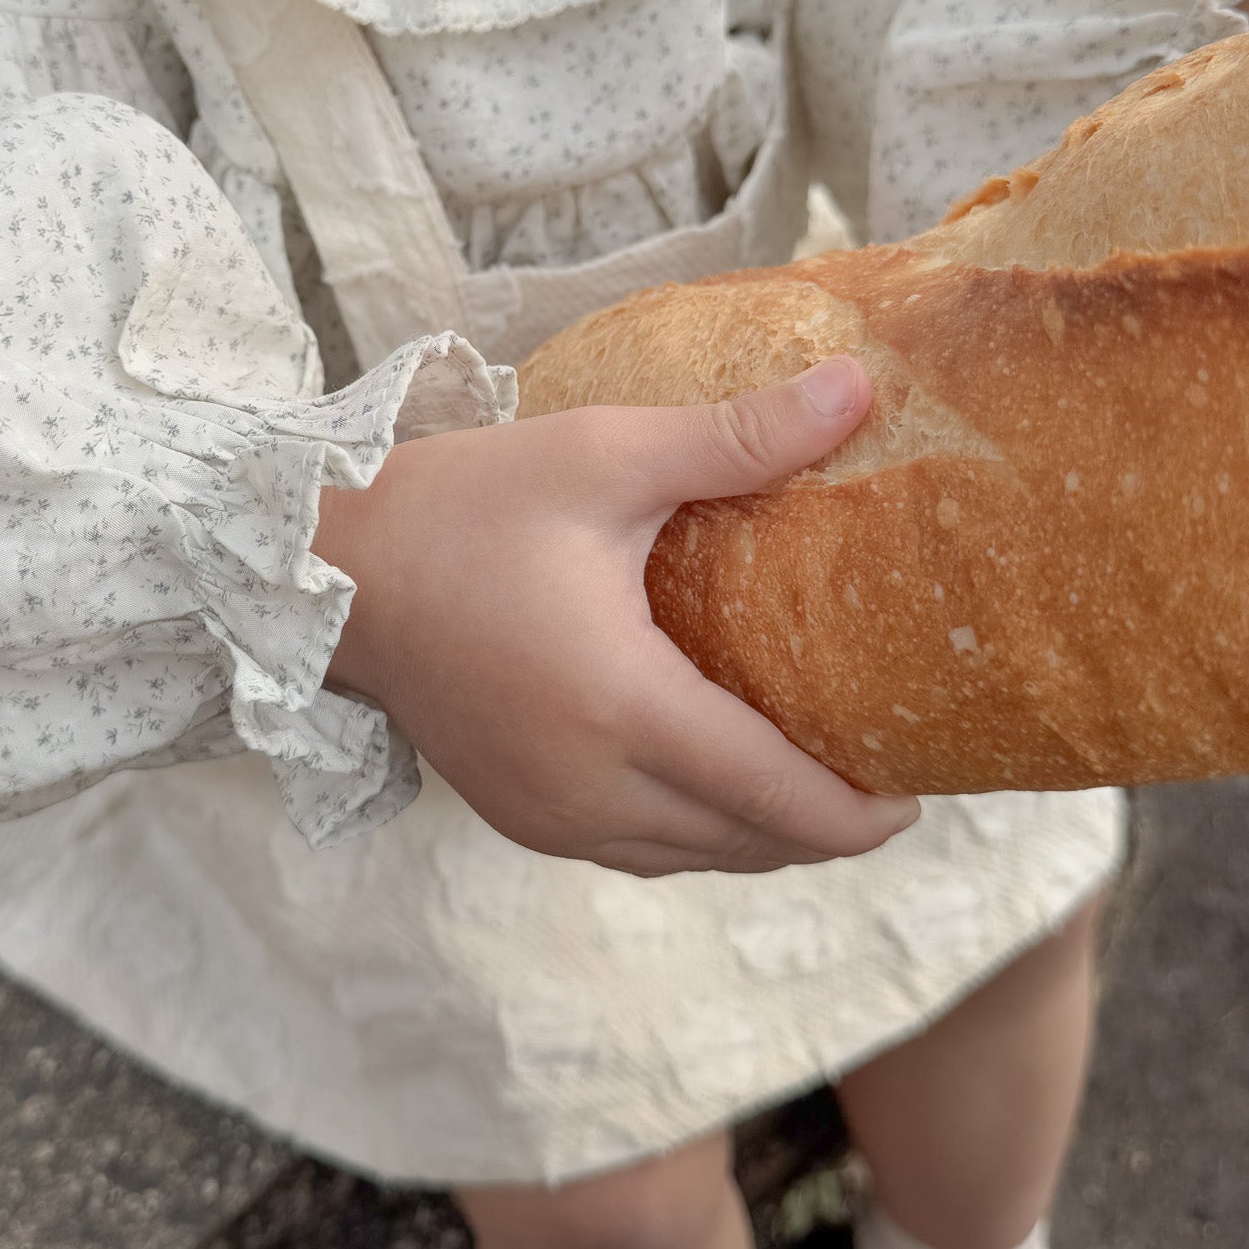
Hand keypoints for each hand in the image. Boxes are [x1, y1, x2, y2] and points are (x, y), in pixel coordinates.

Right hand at [314, 356, 918, 875]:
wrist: (329, 572)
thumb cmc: (463, 506)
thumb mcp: (603, 457)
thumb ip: (736, 438)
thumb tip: (858, 391)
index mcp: (623, 708)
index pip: (778, 798)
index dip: (861, 810)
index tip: (919, 784)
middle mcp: (590, 787)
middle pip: (750, 843)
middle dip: (828, 824)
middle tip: (884, 766)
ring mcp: (549, 815)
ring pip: (696, 857)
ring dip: (765, 832)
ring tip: (818, 774)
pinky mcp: (521, 817)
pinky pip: (640, 851)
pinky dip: (699, 831)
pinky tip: (720, 778)